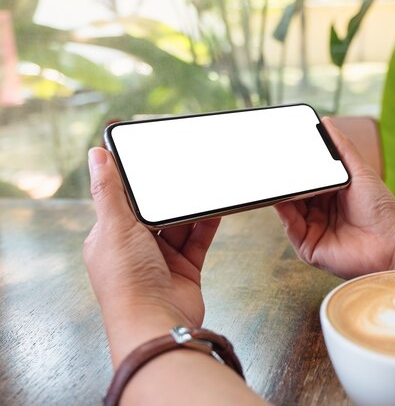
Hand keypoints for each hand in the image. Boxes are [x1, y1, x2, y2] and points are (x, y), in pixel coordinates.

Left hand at [83, 147, 219, 364]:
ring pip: (179, 225)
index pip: (123, 202)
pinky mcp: (185, 269)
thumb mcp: (114, 226)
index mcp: (109, 238)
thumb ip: (108, 190)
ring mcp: (161, 260)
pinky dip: (207, 224)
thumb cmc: (128, 281)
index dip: (138, 183)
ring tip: (204, 186)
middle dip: (169, 195)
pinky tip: (215, 208)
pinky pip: (197, 240)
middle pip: (155, 213)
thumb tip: (96, 155)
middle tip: (184, 170)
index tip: (152, 161)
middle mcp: (135, 248)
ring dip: (190, 209)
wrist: (156, 323)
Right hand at [274, 117, 394, 278]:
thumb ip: (342, 148)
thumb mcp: (360, 172)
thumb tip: (326, 122)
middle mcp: (320, 213)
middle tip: (272, 161)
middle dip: (285, 179)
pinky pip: (291, 228)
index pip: (307, 178)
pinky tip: (280, 198)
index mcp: (331, 195)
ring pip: (288, 209)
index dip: (296, 166)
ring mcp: (313, 230)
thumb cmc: (382, 210)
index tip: (283, 148)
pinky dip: (284, 213)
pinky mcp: (309, 248)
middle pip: (295, 193)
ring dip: (280, 194)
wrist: (394, 245)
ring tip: (273, 177)